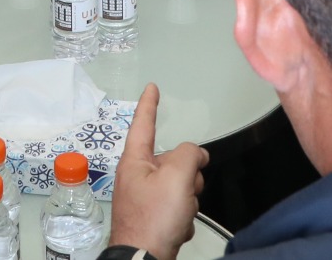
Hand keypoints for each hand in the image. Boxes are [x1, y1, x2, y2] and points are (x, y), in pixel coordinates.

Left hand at [108, 83, 208, 259]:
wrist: (145, 259)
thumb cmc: (155, 217)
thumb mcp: (177, 177)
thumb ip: (190, 154)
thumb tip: (197, 154)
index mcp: (135, 161)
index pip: (143, 124)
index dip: (149, 104)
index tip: (152, 88)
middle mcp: (137, 176)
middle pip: (172, 160)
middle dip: (188, 174)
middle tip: (185, 191)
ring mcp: (145, 198)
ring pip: (180, 185)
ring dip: (188, 199)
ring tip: (179, 213)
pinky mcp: (153, 218)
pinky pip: (178, 207)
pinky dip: (182, 217)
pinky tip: (177, 227)